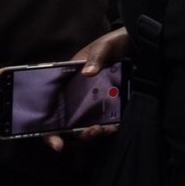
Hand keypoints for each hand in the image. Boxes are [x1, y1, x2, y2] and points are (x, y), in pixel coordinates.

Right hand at [43, 27, 130, 151]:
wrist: (135, 43)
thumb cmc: (113, 43)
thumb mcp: (103, 47)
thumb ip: (96, 57)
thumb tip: (87, 72)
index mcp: (67, 84)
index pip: (51, 110)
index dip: (49, 131)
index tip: (57, 143)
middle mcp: (77, 96)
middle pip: (68, 124)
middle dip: (77, 134)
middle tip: (92, 131)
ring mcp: (94, 102)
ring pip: (86, 125)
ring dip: (92, 132)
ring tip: (103, 129)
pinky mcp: (110, 104)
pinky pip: (106, 121)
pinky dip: (108, 127)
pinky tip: (114, 125)